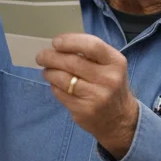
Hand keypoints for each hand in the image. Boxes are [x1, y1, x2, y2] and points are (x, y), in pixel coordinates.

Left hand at [37, 34, 139, 157]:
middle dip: (51, 57)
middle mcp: (109, 79)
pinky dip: (54, 86)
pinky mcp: (84, 110)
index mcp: (116, 62)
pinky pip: (60, 94)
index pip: (91, 45)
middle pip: (72, 62)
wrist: (119, 118)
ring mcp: (97, 96)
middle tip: (41, 56)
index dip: (70, 41)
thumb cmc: (110, 85)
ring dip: (49, 72)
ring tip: (47, 71)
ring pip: (62, 78)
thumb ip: (90, 53)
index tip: (55, 42)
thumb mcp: (110, 65)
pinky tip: (55, 84)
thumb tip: (59, 45)